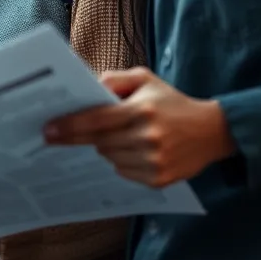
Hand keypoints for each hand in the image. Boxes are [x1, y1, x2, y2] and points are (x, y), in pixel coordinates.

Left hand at [44, 67, 235, 187]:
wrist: (213, 131)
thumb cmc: (171, 101)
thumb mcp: (144, 79)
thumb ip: (112, 79)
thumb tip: (84, 86)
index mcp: (141, 111)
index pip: (95, 120)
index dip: (69, 126)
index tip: (48, 130)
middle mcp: (147, 138)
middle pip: (98, 142)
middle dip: (81, 137)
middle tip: (58, 134)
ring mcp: (154, 162)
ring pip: (109, 158)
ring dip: (105, 147)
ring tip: (117, 136)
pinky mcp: (160, 180)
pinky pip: (123, 172)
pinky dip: (121, 161)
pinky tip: (132, 149)